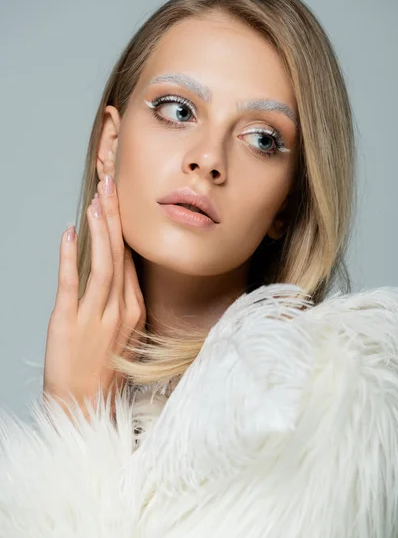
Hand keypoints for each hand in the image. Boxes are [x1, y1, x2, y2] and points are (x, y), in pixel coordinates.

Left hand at [43, 173, 145, 420]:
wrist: (86, 405)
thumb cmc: (104, 370)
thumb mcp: (124, 334)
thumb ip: (122, 301)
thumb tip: (116, 270)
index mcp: (135, 308)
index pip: (131, 259)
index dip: (125, 227)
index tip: (121, 201)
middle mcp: (121, 309)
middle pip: (121, 253)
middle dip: (115, 215)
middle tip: (111, 184)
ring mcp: (97, 316)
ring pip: (104, 263)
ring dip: (100, 228)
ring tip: (97, 200)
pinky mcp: (70, 323)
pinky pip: (72, 283)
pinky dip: (71, 256)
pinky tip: (71, 235)